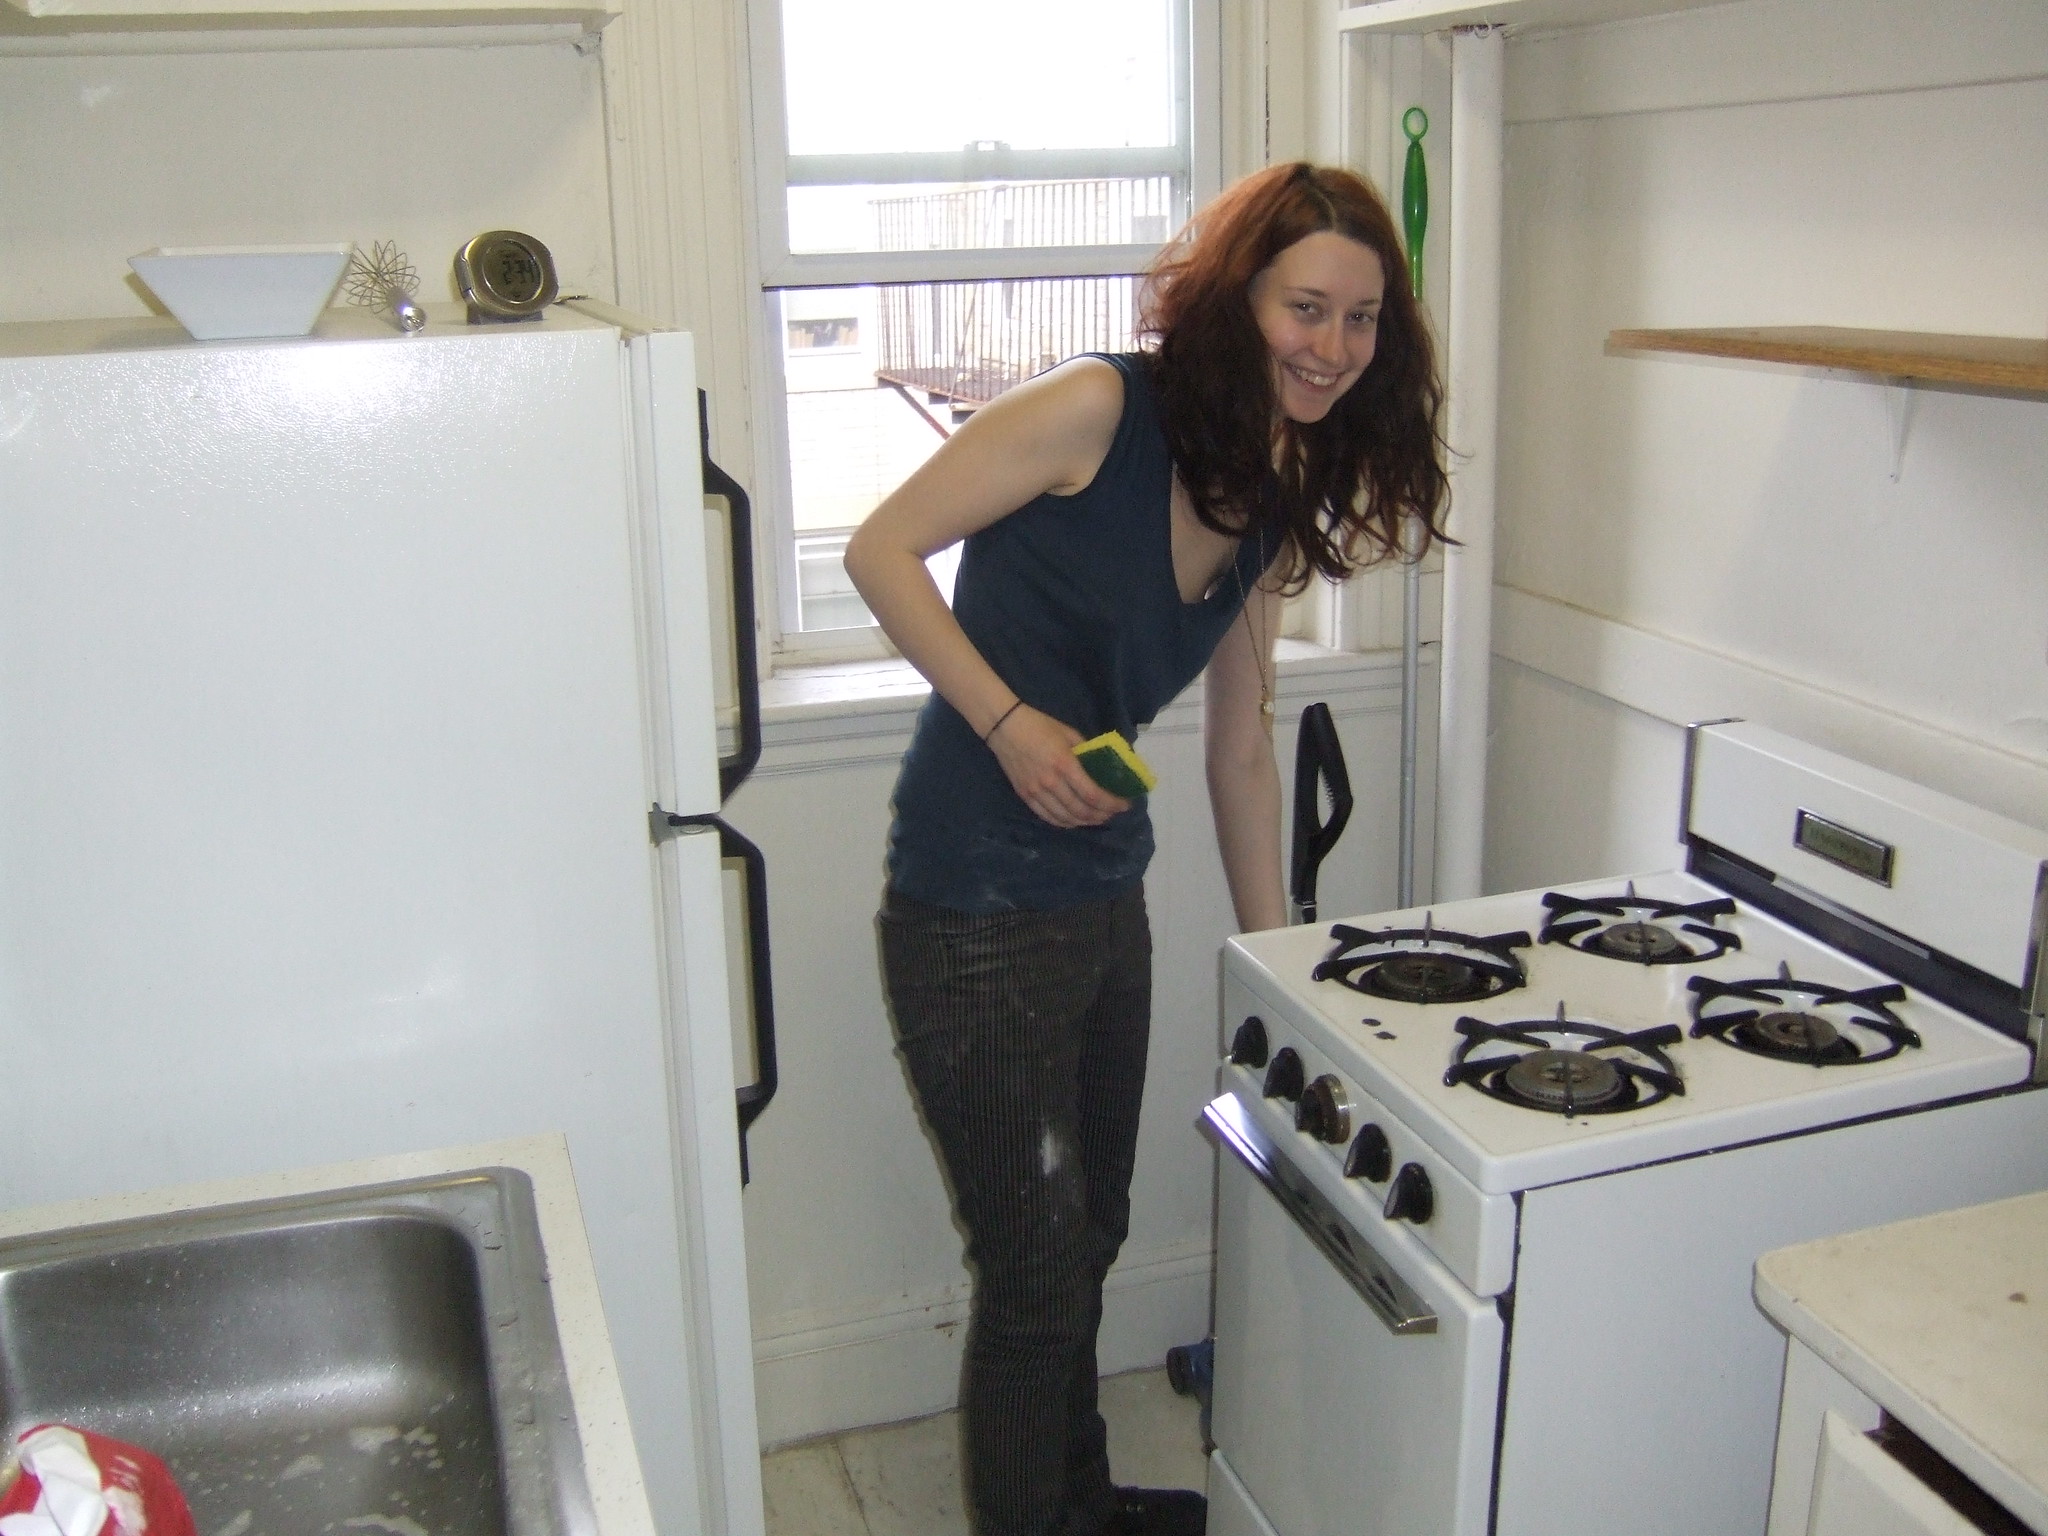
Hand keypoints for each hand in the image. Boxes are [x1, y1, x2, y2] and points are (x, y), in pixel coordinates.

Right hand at [986, 705, 1130, 827]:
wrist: (1005, 727)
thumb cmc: (1040, 726)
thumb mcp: (1069, 733)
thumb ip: (1086, 751)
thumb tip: (1102, 765)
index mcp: (1065, 764)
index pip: (1092, 794)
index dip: (1111, 803)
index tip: (1124, 804)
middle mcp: (1051, 782)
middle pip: (1081, 810)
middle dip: (1101, 815)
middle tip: (1112, 812)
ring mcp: (1036, 791)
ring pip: (1065, 817)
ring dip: (1085, 822)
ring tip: (1097, 818)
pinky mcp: (1025, 796)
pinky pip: (1048, 817)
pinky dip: (1064, 823)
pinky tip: (1074, 821)